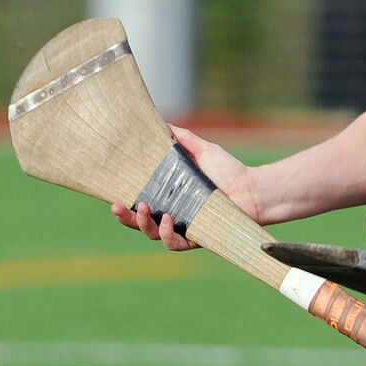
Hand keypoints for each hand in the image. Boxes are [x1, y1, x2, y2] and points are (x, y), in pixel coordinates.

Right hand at [109, 124, 256, 249]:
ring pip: (153, 234)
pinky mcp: (196, 237)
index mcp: (170, 196)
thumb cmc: (230, 171)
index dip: (124, 204)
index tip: (112, 197)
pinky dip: (166, 235)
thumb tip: (165, 123)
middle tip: (117, 206)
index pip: (139, 203)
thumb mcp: (204, 150)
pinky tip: (166, 220)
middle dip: (126, 218)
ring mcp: (183, 227)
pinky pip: (175, 243)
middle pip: (140, 223)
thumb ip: (184, 139)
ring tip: (145, 209)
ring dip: (144, 224)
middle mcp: (173, 213)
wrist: (253, 189)